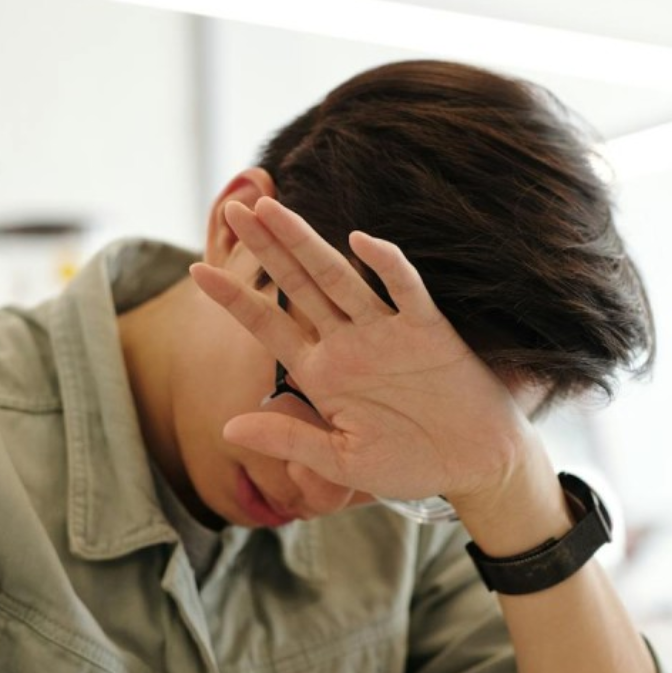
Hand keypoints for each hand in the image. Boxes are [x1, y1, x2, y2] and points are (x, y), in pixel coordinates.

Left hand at [190, 196, 534, 504]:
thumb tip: (227, 429)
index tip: (197, 271)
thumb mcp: (341, 461)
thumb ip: (289, 439)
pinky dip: (387, 266)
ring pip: (339, 277)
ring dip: (306, 242)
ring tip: (271, 207)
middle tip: (235, 209)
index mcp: (322, 372)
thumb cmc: (409, 463)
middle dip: (266, 248)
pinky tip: (361, 242)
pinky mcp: (428, 330)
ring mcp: (387, 332)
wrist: (475, 465)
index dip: (235, 298)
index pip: (269, 325)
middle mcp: (349, 343)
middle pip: (298, 285)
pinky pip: (405, 290)